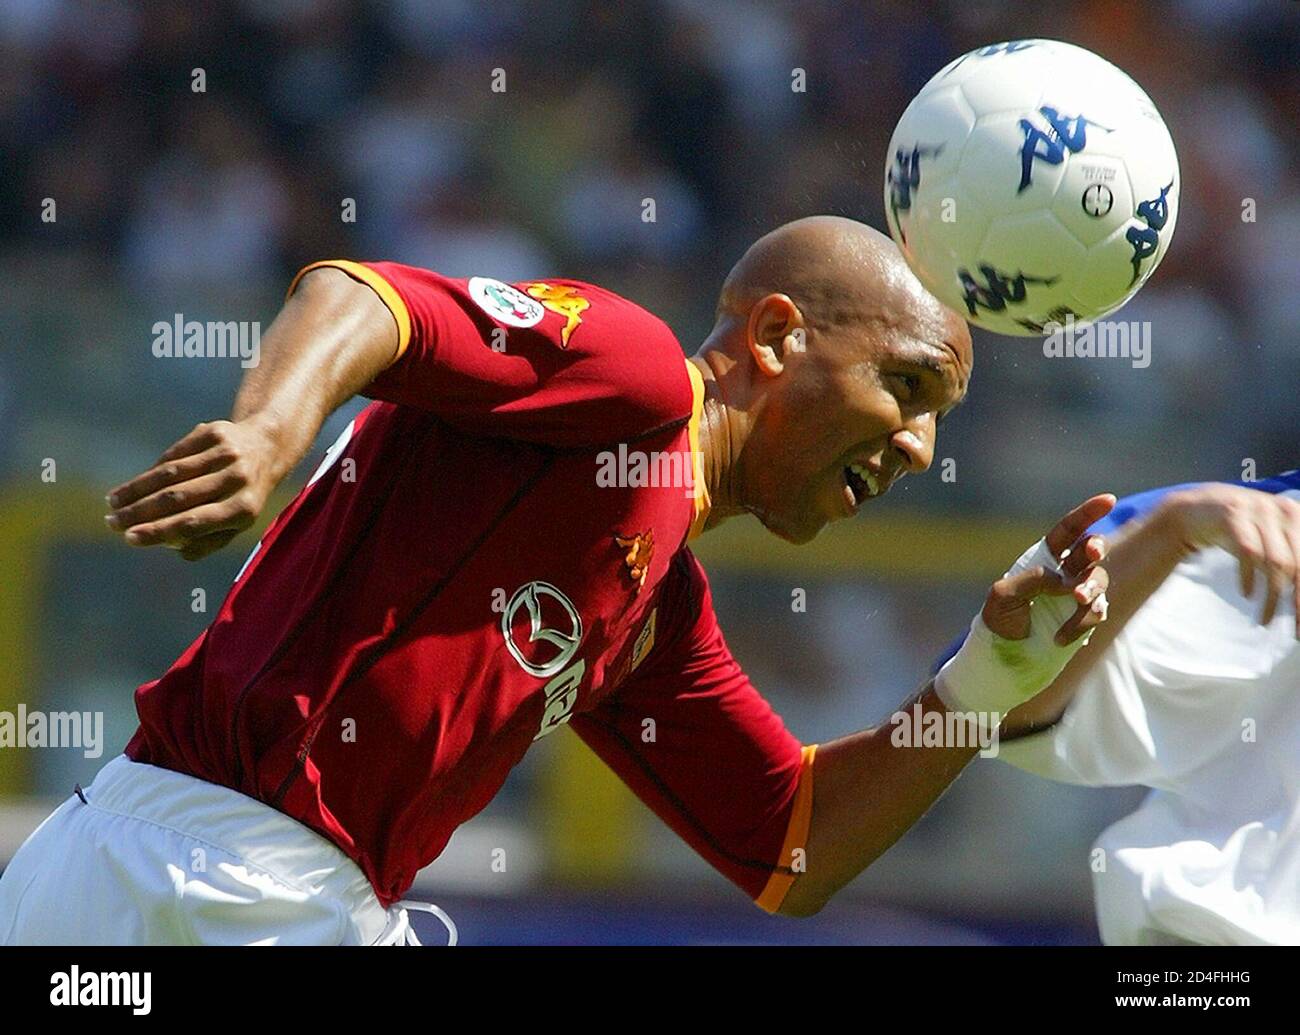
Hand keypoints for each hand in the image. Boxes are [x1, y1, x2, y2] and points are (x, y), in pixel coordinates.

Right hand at [105, 418, 283, 560]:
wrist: (268, 446)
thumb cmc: (246, 494)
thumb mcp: (238, 522)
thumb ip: (209, 540)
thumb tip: (171, 547)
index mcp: (244, 509)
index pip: (193, 523)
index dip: (158, 531)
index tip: (129, 538)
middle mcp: (236, 479)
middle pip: (178, 498)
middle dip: (139, 512)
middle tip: (112, 522)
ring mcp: (225, 454)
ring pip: (171, 473)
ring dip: (136, 490)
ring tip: (113, 502)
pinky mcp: (213, 433)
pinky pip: (175, 455)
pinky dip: (152, 472)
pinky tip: (133, 486)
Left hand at [982, 493, 1115, 646]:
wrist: (1004, 653)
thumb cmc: (1000, 618)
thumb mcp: (1004, 595)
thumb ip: (1031, 580)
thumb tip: (1062, 579)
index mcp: (1044, 557)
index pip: (1069, 530)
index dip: (1088, 513)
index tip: (1109, 499)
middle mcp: (1066, 571)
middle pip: (1091, 549)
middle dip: (1095, 547)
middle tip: (1092, 552)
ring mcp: (1078, 593)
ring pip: (1098, 580)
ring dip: (1090, 587)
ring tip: (1077, 598)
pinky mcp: (1085, 616)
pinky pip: (1095, 612)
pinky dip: (1081, 622)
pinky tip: (1060, 637)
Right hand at [1158, 483, 1299, 632]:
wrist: (1196, 509)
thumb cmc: (1238, 530)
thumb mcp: (1269, 541)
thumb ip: (1289, 560)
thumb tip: (1298, 599)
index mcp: (1298, 516)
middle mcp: (1284, 509)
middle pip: (1298, 563)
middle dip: (1298, 600)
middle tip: (1295, 629)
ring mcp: (1258, 509)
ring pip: (1275, 561)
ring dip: (1273, 596)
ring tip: (1266, 619)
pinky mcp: (1234, 514)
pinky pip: (1248, 551)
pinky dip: (1249, 576)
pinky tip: (1248, 594)